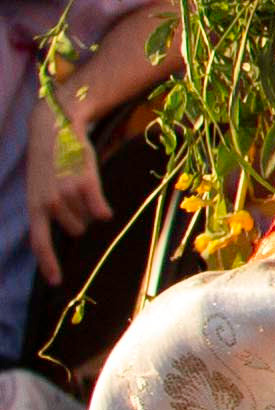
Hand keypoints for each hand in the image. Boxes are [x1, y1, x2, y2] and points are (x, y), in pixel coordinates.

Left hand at [26, 88, 109, 283]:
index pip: (40, 243)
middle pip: (75, 231)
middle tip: (74, 196)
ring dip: (89, 208)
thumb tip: (72, 231)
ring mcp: (67, 193)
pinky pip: (100, 210)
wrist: (53, 127)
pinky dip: (102, 209)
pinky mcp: (85, 182)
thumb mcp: (38, 188)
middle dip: (79, 219)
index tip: (57, 282)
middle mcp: (49, 203)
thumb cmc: (48, 160)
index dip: (48, 264)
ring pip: (89, 219)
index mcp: (34, 206)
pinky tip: (103, 206)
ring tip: (80, 185)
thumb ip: (47, 210)